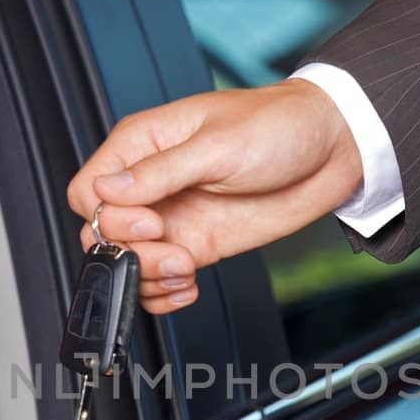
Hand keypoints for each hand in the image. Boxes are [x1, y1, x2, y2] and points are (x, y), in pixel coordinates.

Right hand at [67, 79, 362, 314]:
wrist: (331, 149)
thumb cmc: (278, 126)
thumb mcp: (217, 145)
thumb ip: (160, 171)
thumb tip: (107, 191)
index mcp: (141, 145)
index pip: (88, 191)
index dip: (109, 216)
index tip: (153, 219)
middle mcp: (150, 184)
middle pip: (101, 233)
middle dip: (129, 251)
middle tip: (173, 249)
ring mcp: (171, 218)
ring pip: (126, 262)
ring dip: (148, 277)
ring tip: (187, 270)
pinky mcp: (195, 244)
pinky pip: (158, 279)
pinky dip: (164, 293)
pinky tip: (188, 286)